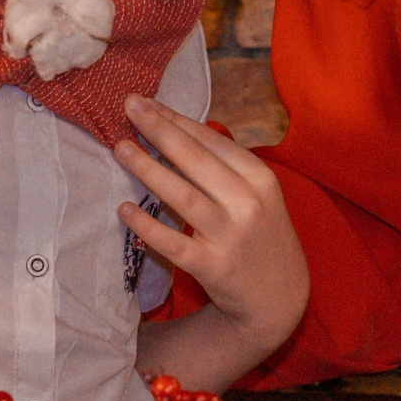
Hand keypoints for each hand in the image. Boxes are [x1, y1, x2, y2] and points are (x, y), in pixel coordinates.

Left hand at [116, 95, 308, 350]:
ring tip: (120, 148)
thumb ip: (224, 168)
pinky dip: (147, 226)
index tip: (147, 102)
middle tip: (129, 106)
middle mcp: (248, 202)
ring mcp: (231, 235)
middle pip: (195, 159)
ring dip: (147, 169)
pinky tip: (124, 209)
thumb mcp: (258, 195)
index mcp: (260, 177)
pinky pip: (173, 243)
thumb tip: (175, 129)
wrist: (280, 297)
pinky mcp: (214, 267)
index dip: (176, 119)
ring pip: (181, 196)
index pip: (211, 140)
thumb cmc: (261, 236)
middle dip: (159, 129)